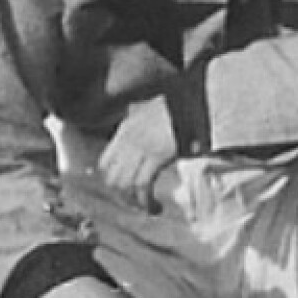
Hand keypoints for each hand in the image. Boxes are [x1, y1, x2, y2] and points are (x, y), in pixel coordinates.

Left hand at [98, 96, 177, 213]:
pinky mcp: (158, 154)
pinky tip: (156, 207)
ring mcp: (142, 146)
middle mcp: (129, 139)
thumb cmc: (177, 100)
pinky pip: (143, 184)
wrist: (192, 88)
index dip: (111, 182)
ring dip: (135, 203)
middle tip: (140, 203)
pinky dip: (146, 201)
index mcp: (126, 130)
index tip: (125, 191)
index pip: (104, 164)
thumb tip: (139, 131)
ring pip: (125, 185)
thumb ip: (141, 121)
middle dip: (124, 197)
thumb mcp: (151, 110)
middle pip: (112, 178)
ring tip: (149, 208)